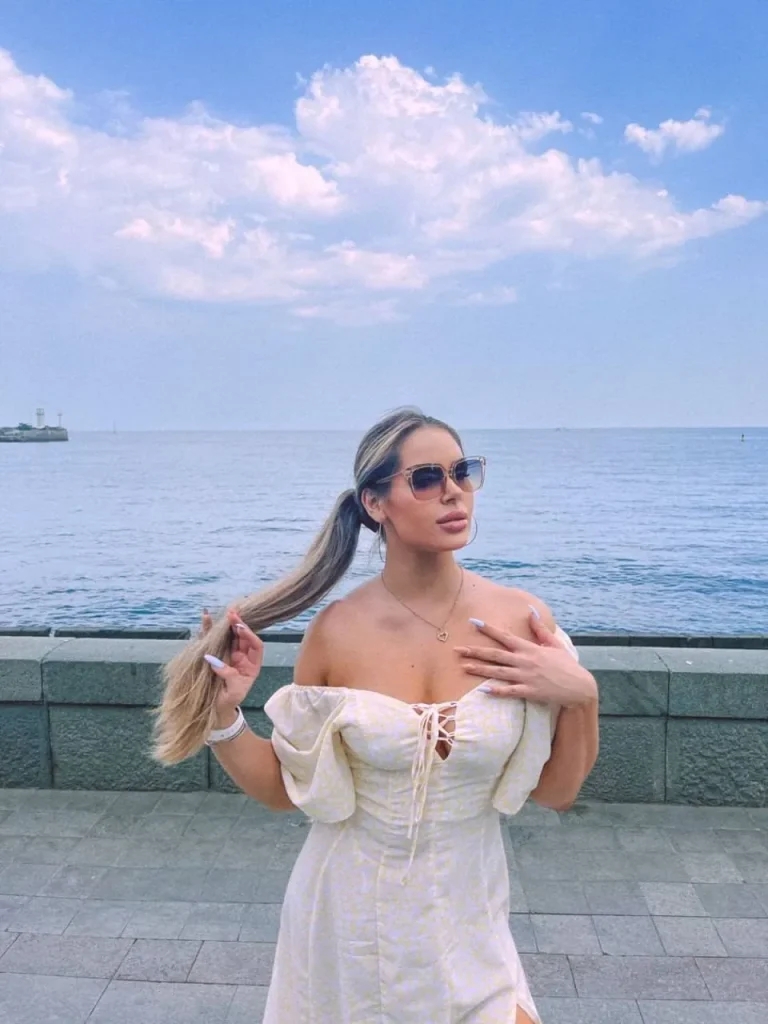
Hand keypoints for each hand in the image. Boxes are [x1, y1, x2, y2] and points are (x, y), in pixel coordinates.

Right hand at [200, 606, 264, 719]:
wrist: (217, 710)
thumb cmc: (230, 701)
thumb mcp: (234, 690)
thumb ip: (227, 674)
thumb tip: (213, 660)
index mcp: (252, 664)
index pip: (256, 645)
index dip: (249, 635)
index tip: (240, 628)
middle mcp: (242, 657)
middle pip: (242, 637)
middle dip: (238, 624)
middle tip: (232, 614)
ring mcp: (228, 655)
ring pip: (229, 636)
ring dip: (226, 625)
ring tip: (224, 614)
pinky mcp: (214, 655)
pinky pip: (212, 640)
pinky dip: (209, 630)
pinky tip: (206, 618)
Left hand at [455, 609, 596, 705]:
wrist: (579, 687)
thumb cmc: (566, 665)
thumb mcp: (554, 644)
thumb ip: (540, 629)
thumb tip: (531, 612)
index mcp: (530, 649)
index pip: (505, 636)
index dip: (488, 629)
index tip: (474, 622)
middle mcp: (525, 661)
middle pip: (495, 655)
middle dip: (475, 651)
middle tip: (457, 649)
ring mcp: (526, 677)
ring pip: (498, 672)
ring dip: (480, 670)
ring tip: (464, 667)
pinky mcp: (530, 692)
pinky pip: (510, 691)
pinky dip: (497, 690)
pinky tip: (483, 690)